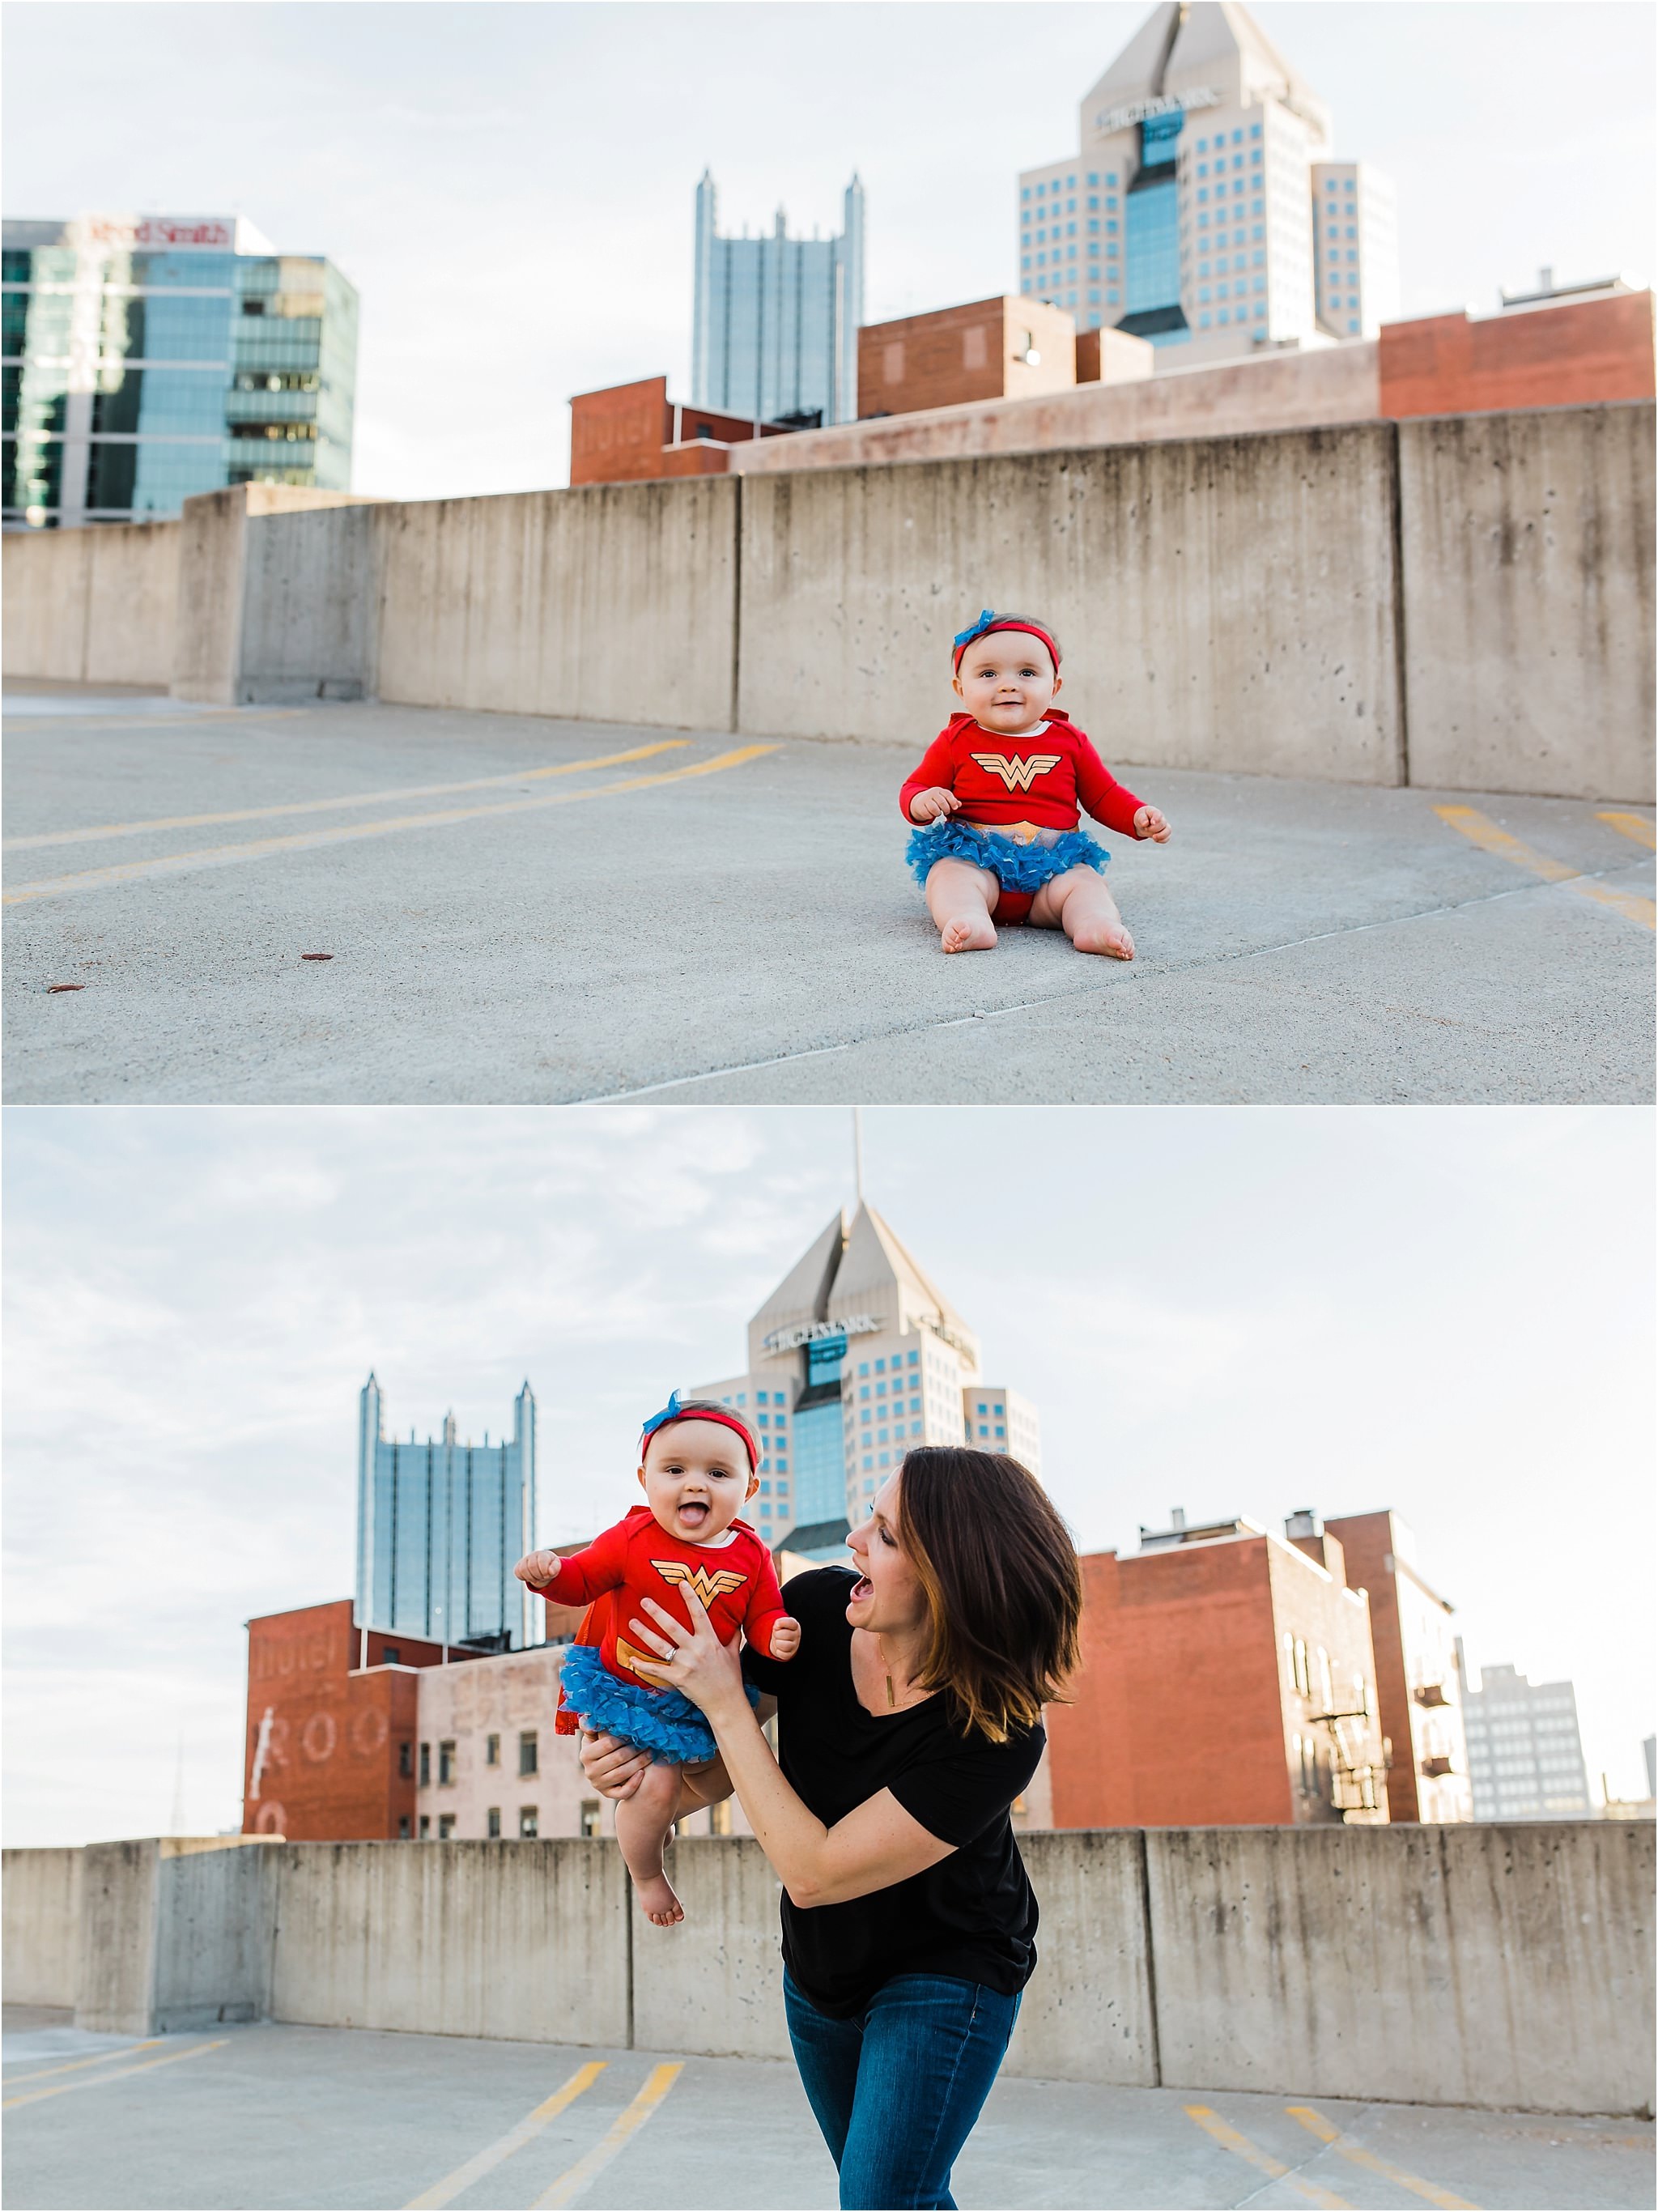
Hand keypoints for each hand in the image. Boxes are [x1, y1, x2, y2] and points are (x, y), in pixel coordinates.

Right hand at [514, 1548, 560, 1587]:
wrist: (543, 1568)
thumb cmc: (550, 1567)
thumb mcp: (556, 1567)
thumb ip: (555, 1568)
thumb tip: (551, 1572)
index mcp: (543, 1554)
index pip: (542, 1561)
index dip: (545, 1571)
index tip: (548, 1575)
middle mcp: (532, 1555)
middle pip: (532, 1566)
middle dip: (538, 1575)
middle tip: (542, 1577)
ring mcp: (524, 1560)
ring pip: (523, 1569)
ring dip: (531, 1578)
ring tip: (537, 1578)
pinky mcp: (518, 1566)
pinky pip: (517, 1573)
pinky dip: (524, 1578)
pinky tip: (530, 1577)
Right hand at [579, 1728, 650, 1800]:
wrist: (603, 1770)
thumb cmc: (601, 1747)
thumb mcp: (594, 1736)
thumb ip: (593, 1725)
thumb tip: (589, 1716)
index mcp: (585, 1754)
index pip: (608, 1744)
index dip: (624, 1737)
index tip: (636, 1732)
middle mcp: (590, 1771)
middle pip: (618, 1758)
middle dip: (635, 1749)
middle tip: (648, 1743)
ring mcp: (599, 1784)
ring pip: (622, 1774)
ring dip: (639, 1762)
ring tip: (651, 1753)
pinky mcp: (608, 1794)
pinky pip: (623, 1792)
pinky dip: (634, 1783)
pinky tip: (643, 1772)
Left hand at [626, 1590, 748, 1722]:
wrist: (726, 1703)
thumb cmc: (730, 1678)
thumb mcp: (734, 1653)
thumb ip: (733, 1636)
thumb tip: (737, 1622)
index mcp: (710, 1640)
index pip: (699, 1614)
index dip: (690, 1597)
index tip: (681, 1583)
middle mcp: (696, 1649)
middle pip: (672, 1626)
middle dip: (657, 1612)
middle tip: (644, 1600)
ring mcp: (685, 1664)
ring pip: (660, 1645)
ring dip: (644, 1633)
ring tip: (632, 1622)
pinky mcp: (677, 1678)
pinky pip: (656, 1670)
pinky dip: (642, 1665)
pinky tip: (631, 1659)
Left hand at [768, 1617, 800, 1660]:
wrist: (781, 1641)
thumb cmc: (781, 1631)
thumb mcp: (780, 1624)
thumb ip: (778, 1623)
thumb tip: (777, 1626)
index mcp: (795, 1626)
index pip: (791, 1623)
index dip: (782, 1622)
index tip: (777, 1624)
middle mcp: (797, 1635)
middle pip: (786, 1634)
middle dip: (777, 1634)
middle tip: (776, 1634)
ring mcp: (795, 1646)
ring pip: (785, 1646)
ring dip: (777, 1643)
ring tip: (777, 1641)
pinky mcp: (790, 1654)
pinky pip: (783, 1654)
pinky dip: (778, 1652)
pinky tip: (779, 1648)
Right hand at [910, 786, 958, 823]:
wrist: (920, 800)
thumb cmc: (936, 800)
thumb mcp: (944, 798)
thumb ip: (952, 801)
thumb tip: (959, 804)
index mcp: (940, 790)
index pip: (948, 794)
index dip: (953, 802)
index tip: (955, 808)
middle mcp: (932, 793)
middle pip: (942, 802)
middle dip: (946, 810)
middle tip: (946, 812)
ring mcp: (925, 799)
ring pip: (934, 809)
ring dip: (938, 813)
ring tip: (938, 813)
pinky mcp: (920, 806)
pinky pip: (927, 813)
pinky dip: (930, 816)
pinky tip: (931, 815)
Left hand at [1134, 804, 1170, 843]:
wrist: (1144, 822)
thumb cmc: (1142, 817)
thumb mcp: (1139, 816)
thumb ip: (1142, 818)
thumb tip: (1145, 823)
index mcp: (1155, 812)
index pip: (1158, 814)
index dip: (1156, 819)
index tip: (1152, 823)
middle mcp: (1162, 819)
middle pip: (1162, 824)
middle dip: (1153, 828)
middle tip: (1146, 829)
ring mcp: (1164, 826)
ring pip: (1168, 831)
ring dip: (1161, 836)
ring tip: (1153, 837)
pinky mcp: (1165, 833)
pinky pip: (1167, 838)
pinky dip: (1162, 840)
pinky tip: (1155, 839)